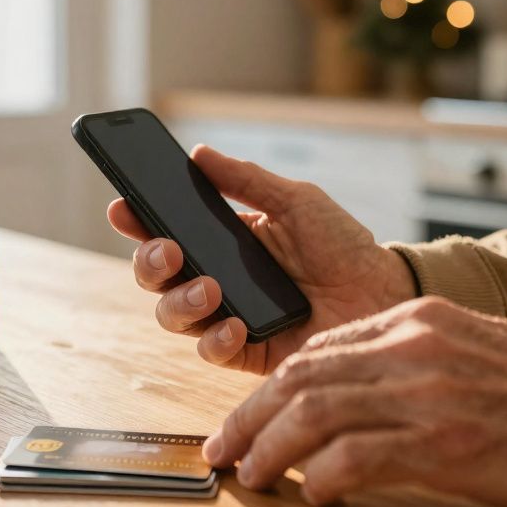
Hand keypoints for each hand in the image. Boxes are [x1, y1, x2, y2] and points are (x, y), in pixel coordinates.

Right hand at [108, 144, 416, 374]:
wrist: (384, 293)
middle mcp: (216, 277)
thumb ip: (247, 181)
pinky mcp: (248, 353)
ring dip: (181, 301)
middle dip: (149, 262)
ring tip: (210, 288)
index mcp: (222, 238)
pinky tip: (237, 324)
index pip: (165, 229)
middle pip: (156, 275)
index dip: (137, 220)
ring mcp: (228, 316)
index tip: (122, 207)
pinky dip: (216, 338)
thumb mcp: (297, 201)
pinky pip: (211, 351)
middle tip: (168, 250)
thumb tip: (198, 153)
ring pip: (173, 315)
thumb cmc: (343, 245)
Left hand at [202, 297, 506, 506]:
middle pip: (300, 376)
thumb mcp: (474, 352)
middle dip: (248, 416)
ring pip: (314, 412)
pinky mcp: (446, 439)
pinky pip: (356, 455)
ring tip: (249, 475)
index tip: (247, 416)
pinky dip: (321, 475)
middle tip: (220, 450)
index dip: (270, 386)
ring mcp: (426, 390)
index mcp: (418, 319)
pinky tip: (311, 493)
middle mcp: (412, 345)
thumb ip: (413, 362)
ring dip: (269, 447)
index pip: (317, 348)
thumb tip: (355, 399)